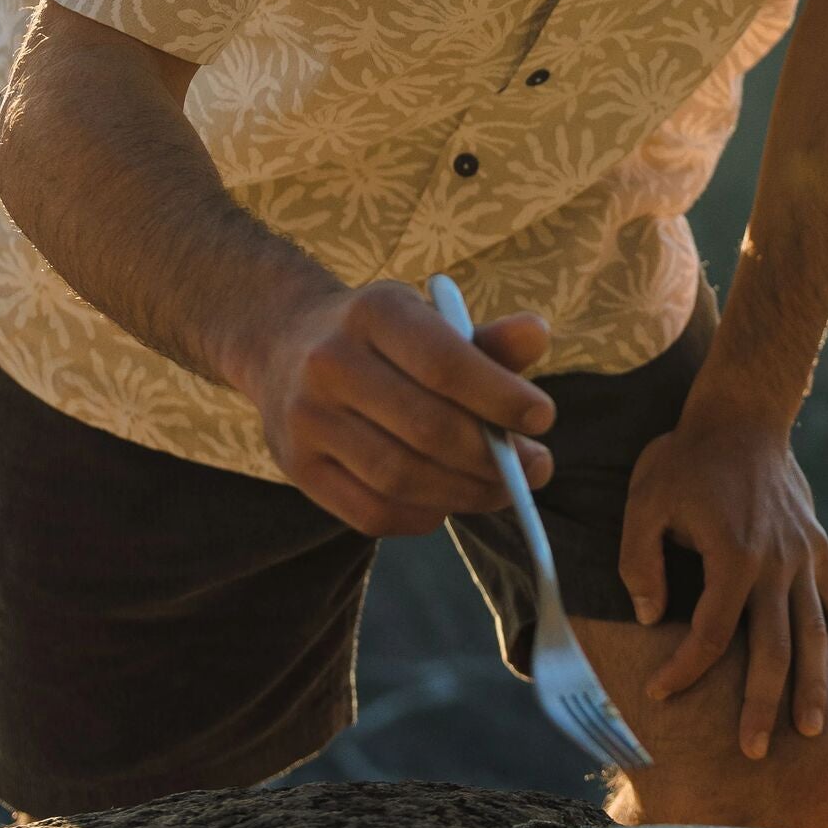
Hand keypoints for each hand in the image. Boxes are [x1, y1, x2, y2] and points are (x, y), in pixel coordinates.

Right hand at [241, 281, 554, 536]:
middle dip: (492, 458)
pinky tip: (449, 501)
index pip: (443, 363)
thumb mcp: (429, 319)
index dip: (499, 396)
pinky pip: (372, 512)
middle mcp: (329, 362)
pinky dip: (424, 516)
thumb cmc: (382, 337)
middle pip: (426, 429)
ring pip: (400, 478)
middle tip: (536, 468)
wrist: (284, 344)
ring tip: (503, 489)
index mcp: (371, 312)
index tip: (543, 417)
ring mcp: (305, 418)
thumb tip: (538, 335)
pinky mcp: (296, 467)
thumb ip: (485, 340)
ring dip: (466, 494)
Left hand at [618, 399, 827, 759]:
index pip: (709, 632)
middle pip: (772, 648)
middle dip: (762, 704)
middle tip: (752, 752)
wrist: (742, 415)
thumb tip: (650, 617)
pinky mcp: (819, 547)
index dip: (684, 668)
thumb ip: (640, 561)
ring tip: (809, 731)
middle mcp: (776, 562)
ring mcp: (804, 557)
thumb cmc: (685, 459)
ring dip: (812, 685)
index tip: (659, 693)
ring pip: (814, 633)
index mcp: (732, 554)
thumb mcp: (646, 500)